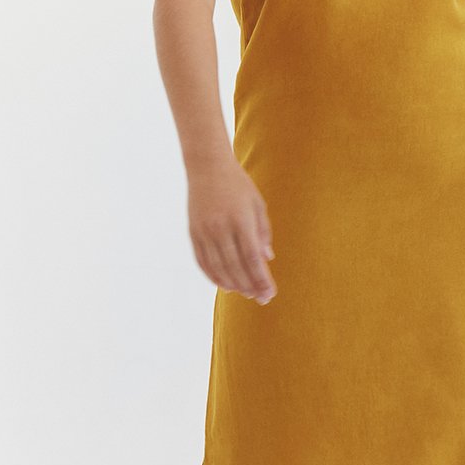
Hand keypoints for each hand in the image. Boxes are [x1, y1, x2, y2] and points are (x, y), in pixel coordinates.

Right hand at [187, 157, 275, 303]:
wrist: (207, 167)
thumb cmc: (238, 184)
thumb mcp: (257, 204)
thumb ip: (263, 232)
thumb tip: (267, 259)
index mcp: (240, 219)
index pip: (252, 257)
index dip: (261, 279)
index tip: (270, 292)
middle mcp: (220, 227)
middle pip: (235, 267)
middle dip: (250, 286)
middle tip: (261, 298)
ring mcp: (204, 231)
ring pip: (218, 268)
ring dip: (233, 284)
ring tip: (246, 293)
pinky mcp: (193, 233)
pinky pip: (203, 262)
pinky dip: (213, 276)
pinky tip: (225, 285)